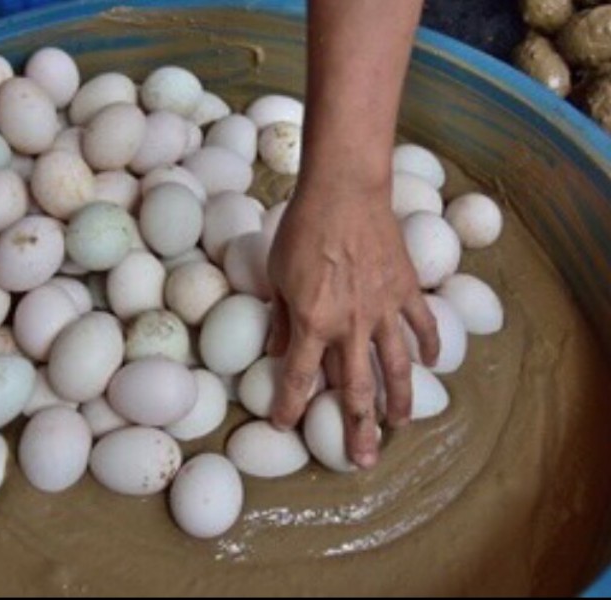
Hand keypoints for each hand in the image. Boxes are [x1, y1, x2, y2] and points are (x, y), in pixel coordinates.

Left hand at [267, 177, 439, 468]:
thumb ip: (280, 319)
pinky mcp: (406, 290)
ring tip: (399, 426)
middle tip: (362, 461)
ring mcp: (384, 310)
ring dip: (399, 402)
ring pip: (397, 368)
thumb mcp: (277, 276)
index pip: (298, 379)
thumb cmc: (302, 228)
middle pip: (357, 391)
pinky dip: (431, 345)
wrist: (344, 190)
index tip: (284, 424)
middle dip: (357, 430)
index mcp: (313, 323)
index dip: (288, 407)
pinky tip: (434, 363)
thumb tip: (274, 351)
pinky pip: (423, 325)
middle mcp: (351, 325)